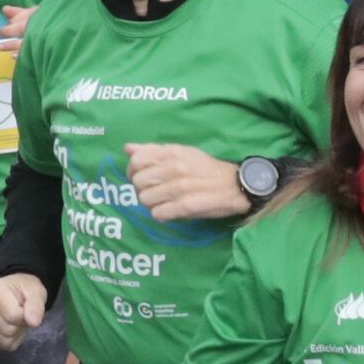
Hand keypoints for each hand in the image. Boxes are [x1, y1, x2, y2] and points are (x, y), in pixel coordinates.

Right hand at [0, 272, 52, 345]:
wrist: (18, 294)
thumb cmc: (25, 290)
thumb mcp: (36, 291)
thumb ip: (36, 305)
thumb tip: (33, 323)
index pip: (13, 316)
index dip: (26, 316)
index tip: (26, 307)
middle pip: (8, 329)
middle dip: (20, 325)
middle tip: (22, 314)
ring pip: (4, 338)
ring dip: (17, 333)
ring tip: (16, 319)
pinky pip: (0, 344)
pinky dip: (11, 339)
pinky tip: (11, 326)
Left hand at [121, 141, 253, 222]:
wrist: (236, 185)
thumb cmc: (206, 168)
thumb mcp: (182, 152)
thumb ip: (154, 150)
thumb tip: (128, 148)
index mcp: (172, 152)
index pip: (136, 161)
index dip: (133, 171)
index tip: (142, 177)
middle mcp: (175, 168)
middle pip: (137, 182)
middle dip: (142, 189)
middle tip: (154, 192)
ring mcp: (180, 187)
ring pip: (145, 199)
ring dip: (152, 204)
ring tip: (163, 202)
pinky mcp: (186, 206)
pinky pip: (158, 214)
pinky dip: (161, 215)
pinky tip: (170, 211)